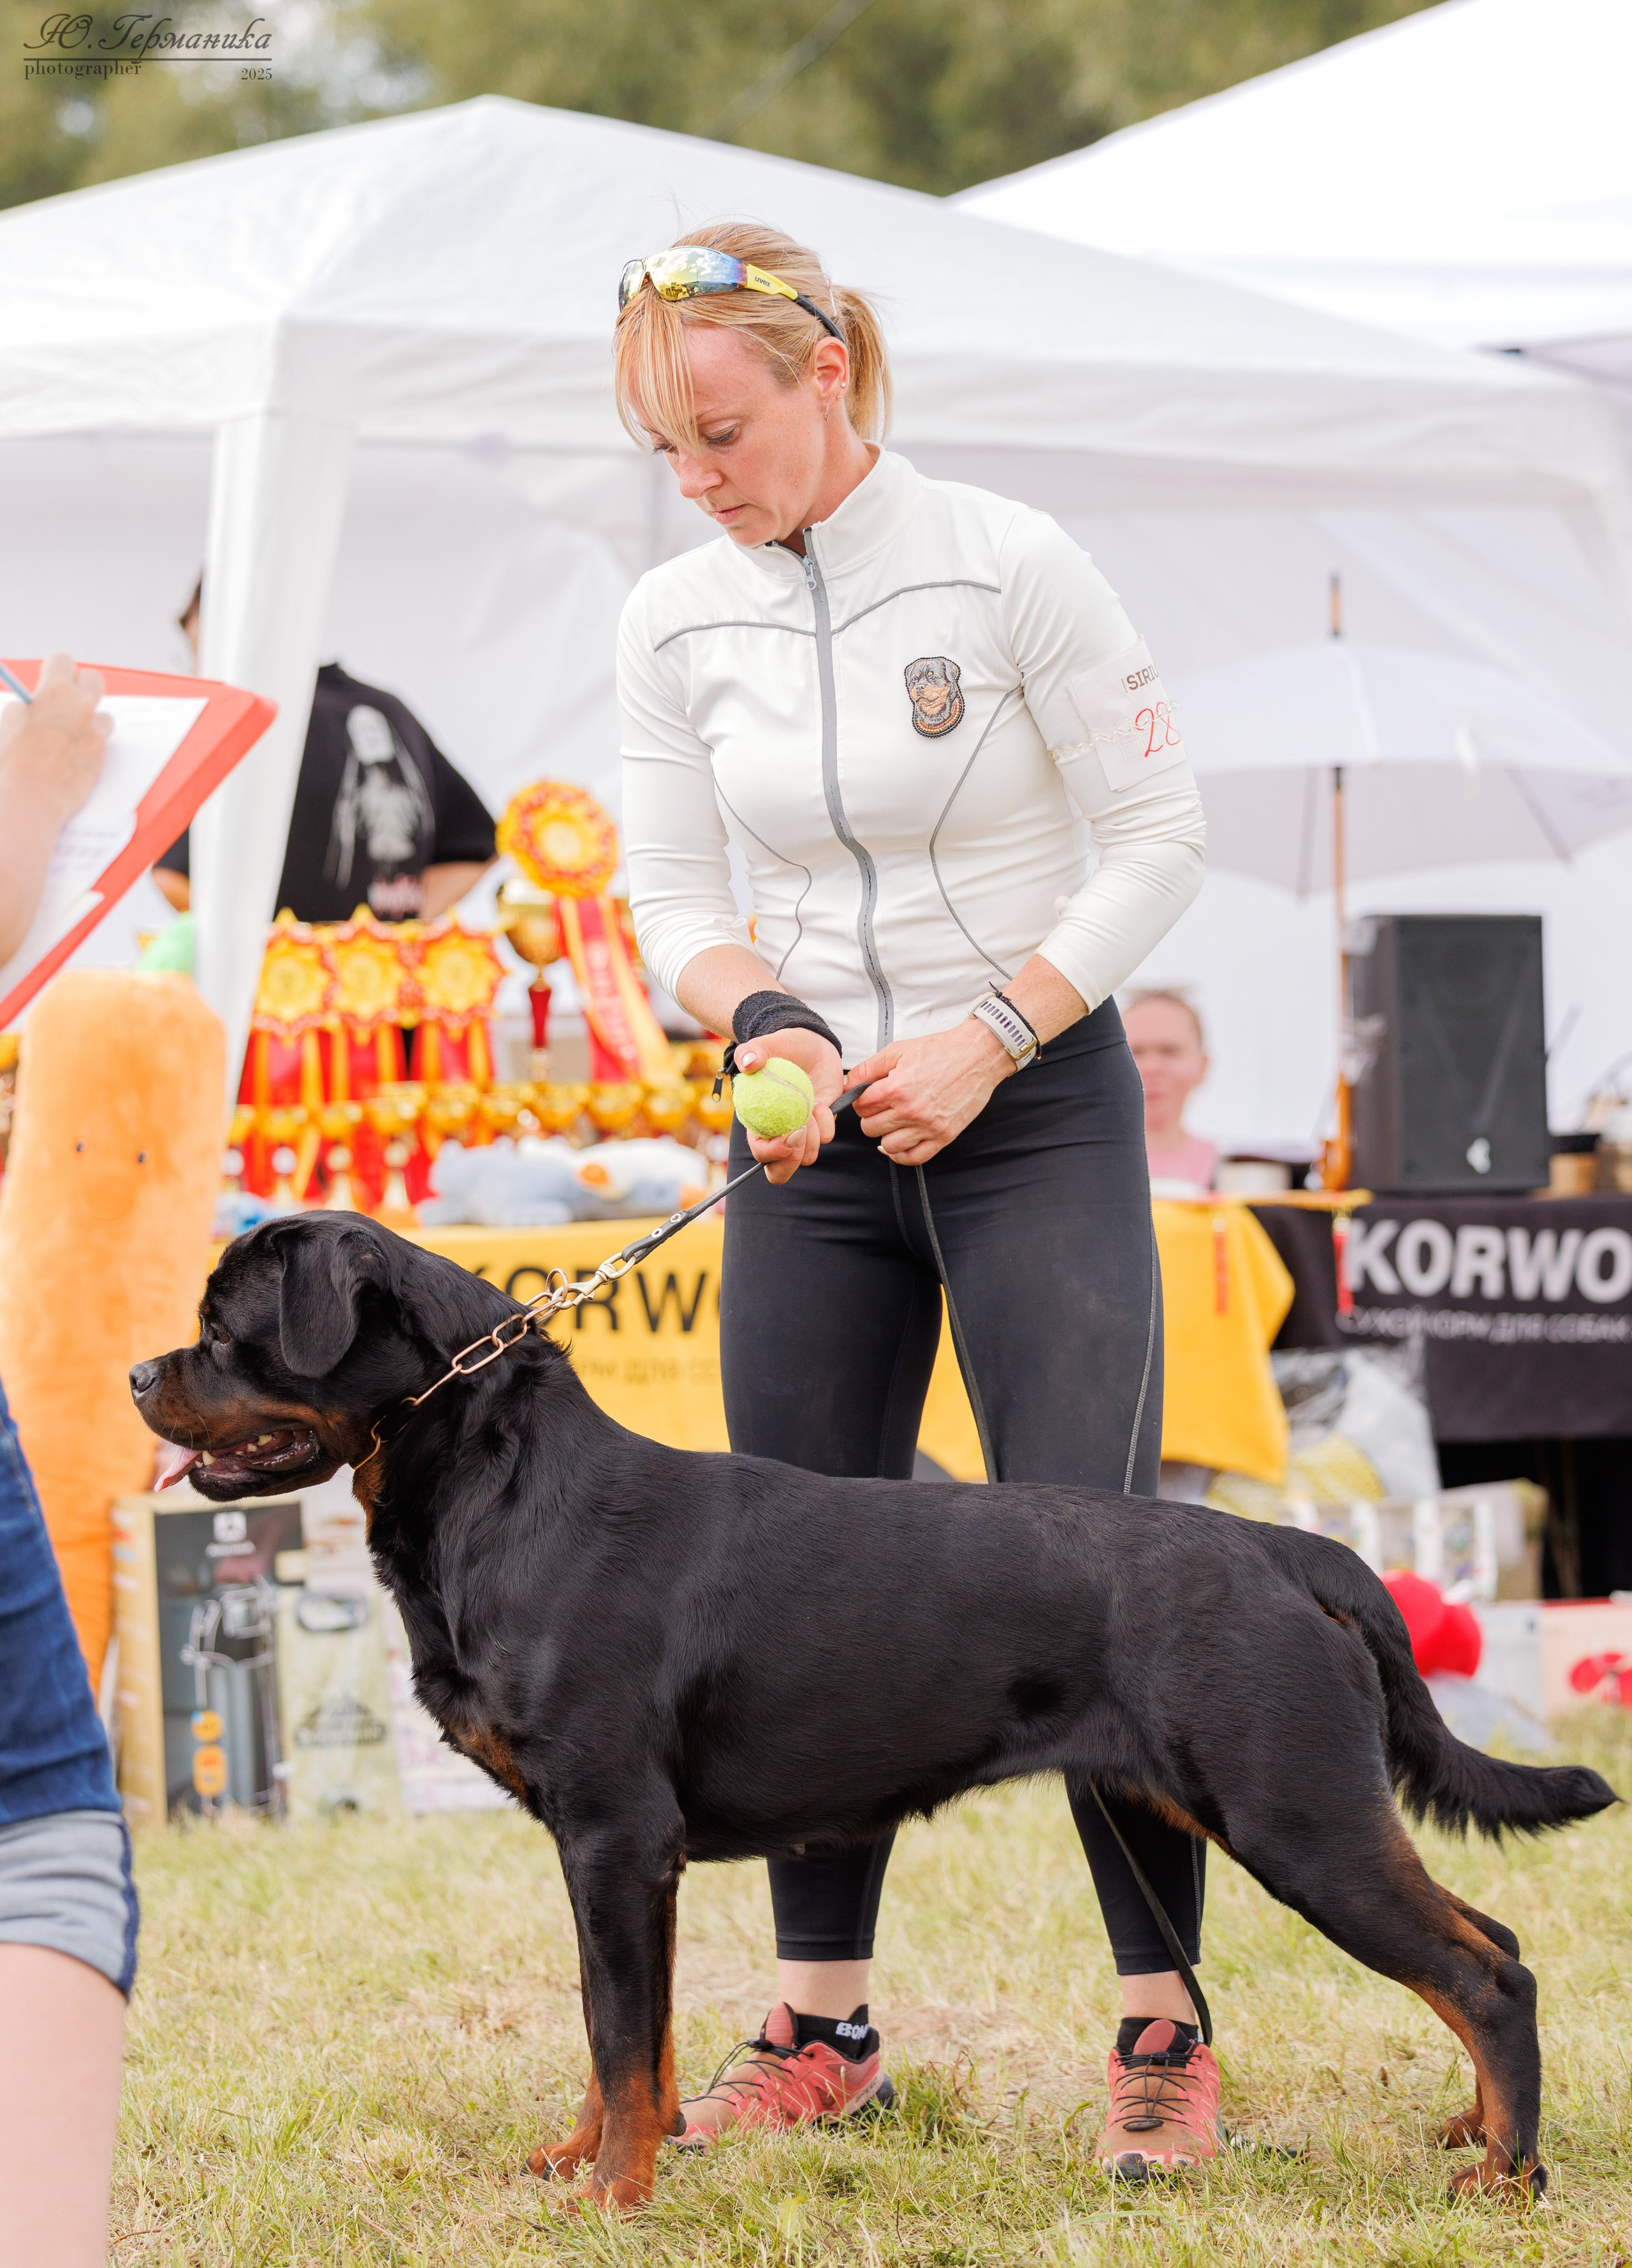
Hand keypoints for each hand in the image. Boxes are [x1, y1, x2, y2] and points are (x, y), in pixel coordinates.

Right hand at [0, 653, 109, 823]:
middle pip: (92, 679)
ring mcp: (94, 731)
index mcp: (54, 692)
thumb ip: (24, 708)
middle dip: (81, 686)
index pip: (62, 660)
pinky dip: (92, 743)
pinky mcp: (102, 755)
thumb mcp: (7, 723)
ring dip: (90, 719)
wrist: (30, 797)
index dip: (55, 670)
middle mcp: (80, 706)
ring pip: (103, 713)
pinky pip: (103, 741)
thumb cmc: (12, 762)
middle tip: (67, 700)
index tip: (51, 678)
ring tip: (71, 733)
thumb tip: (29, 706)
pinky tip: (75, 753)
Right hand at [733, 1026, 843, 1184]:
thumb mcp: (767, 1044)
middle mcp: (778, 1134)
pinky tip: (820, 1102)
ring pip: (807, 1157)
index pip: (760, 1154)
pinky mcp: (822, 1126)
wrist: (811, 1043)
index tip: (790, 1132)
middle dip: (791, 1160)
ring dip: (812, 1137)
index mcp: (757, 1123)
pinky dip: (827, 1123)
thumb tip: (746, 1063)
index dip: (773, 1152)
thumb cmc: (784, 1046)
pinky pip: (827, 1137)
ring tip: (811, 1108)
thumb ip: (753, 1051)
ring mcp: (801, 1132)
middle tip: (801, 1132)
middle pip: (779, 1171)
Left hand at [849, 1019, 1012, 1164]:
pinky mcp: (944, 1136)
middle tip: (881, 1107)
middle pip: (870, 1128)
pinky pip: (914, 1158)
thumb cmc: (941, 1051)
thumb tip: (847, 1083)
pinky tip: (900, 1143)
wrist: (977, 1055)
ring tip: (893, 1122)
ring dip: (885, 1135)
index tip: (867, 1097)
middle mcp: (911, 1111)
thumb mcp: (898, 1051)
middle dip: (871, 1117)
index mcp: (897, 1088)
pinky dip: (902, 1154)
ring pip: (888, 1145)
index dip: (859, 1100)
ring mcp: (928, 1126)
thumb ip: (868, 1068)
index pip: (861, 1106)